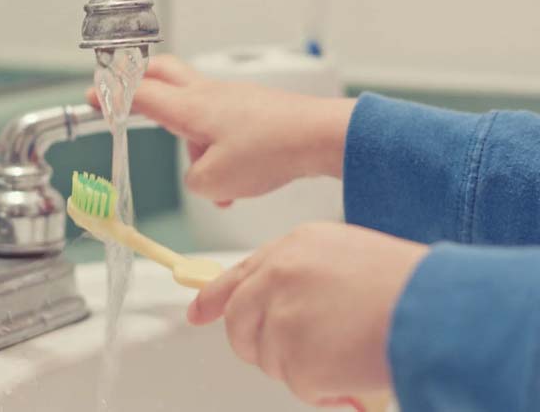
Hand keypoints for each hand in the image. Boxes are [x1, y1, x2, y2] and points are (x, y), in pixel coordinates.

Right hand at [87, 55, 355, 204]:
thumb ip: (196, 181)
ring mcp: (234, 98)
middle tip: (129, 95)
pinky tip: (240, 184)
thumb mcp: (217, 181)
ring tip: (217, 188)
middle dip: (142, 82)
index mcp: (190, 108)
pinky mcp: (254, 108)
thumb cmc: (271, 150)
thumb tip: (200, 175)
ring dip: (195, 146)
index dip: (112, 95)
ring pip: (197, 112)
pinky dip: (222, 152)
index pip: (140, 94)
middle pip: (165, 74)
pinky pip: (224, 126)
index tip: (94, 95)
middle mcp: (209, 96)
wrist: (319, 136)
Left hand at [188, 222, 428, 405]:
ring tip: (346, 351)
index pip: (237, 276)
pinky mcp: (295, 356)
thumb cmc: (408, 286)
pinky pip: (298, 386)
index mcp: (292, 248)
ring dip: (302, 367)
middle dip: (257, 346)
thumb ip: (302, 278)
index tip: (198, 313)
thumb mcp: (346, 258)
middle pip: (240, 323)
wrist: (440, 309)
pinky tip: (353, 369)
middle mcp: (277, 276)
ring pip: (268, 359)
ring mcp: (282, 315)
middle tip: (295, 357)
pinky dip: (324, 390)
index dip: (214, 299)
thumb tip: (279, 311)